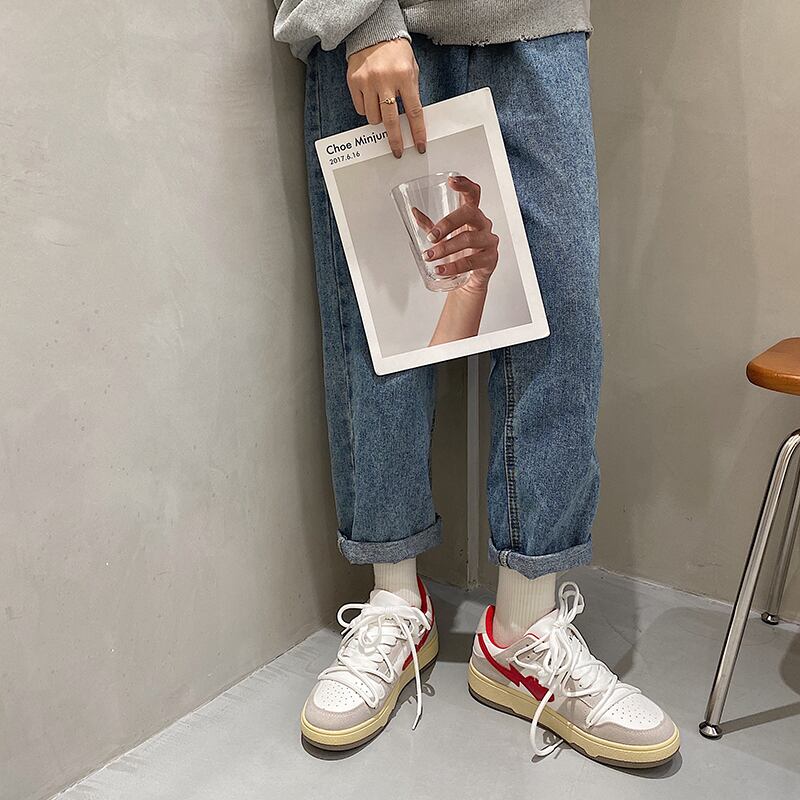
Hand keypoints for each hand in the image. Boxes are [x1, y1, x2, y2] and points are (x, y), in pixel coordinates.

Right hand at [347, 39, 426, 157]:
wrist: (373, 32)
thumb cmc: (395, 52)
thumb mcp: (412, 68)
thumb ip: (412, 92)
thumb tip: (412, 120)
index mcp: (405, 76)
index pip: (414, 112)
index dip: (417, 132)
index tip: (419, 146)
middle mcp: (385, 80)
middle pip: (391, 121)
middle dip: (395, 140)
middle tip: (397, 151)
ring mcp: (368, 81)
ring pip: (373, 118)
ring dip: (379, 120)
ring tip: (382, 108)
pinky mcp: (354, 82)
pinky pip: (361, 109)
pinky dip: (367, 110)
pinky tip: (371, 99)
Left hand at [414, 176, 498, 294]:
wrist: (469, 280)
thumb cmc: (459, 254)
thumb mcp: (444, 238)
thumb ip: (430, 225)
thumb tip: (414, 212)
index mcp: (472, 215)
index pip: (473, 194)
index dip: (464, 185)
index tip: (451, 181)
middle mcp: (483, 224)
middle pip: (469, 213)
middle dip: (447, 223)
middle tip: (432, 237)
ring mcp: (488, 240)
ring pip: (468, 239)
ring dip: (445, 248)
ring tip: (430, 256)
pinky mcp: (490, 259)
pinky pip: (471, 261)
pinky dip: (453, 267)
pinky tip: (441, 269)